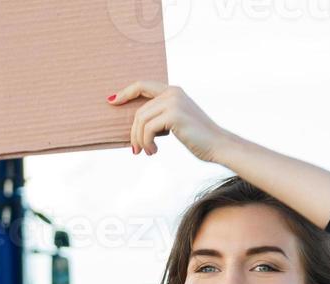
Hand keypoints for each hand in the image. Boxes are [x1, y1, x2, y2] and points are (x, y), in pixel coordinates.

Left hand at [109, 81, 231, 163]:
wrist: (217, 145)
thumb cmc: (196, 137)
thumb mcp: (175, 122)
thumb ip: (159, 116)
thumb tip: (136, 125)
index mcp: (173, 91)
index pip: (142, 85)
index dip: (125, 92)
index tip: (112, 101)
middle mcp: (173, 92)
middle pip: (139, 111)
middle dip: (134, 133)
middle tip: (136, 150)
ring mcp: (174, 102)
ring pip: (141, 121)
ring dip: (140, 140)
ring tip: (147, 152)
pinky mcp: (174, 115)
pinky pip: (148, 129)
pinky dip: (147, 143)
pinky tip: (154, 152)